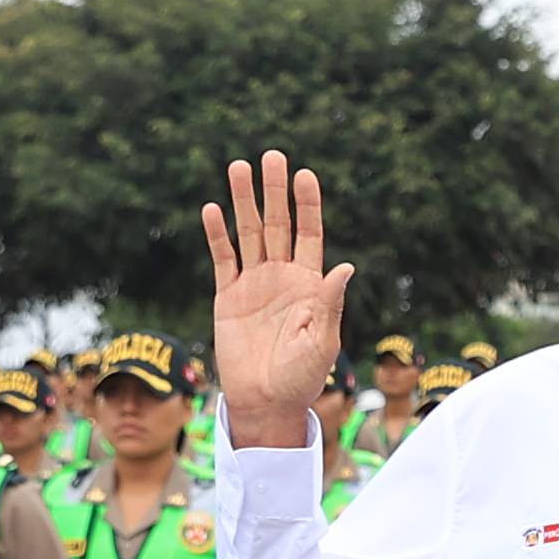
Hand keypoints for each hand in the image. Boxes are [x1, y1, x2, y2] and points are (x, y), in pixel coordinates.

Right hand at [201, 150, 356, 451]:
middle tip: (272, 155)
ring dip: (244, 201)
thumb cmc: (302, 379)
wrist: (266, 403)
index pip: (309, 234)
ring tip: (238, 167)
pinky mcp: (228, 297)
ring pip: (248, 234)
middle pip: (277, 224)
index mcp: (310, 284)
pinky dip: (217, 235)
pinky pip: (223, 259)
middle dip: (274, 191)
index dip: (307, 205)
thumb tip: (346, 268)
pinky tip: (213, 209)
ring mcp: (254, 284)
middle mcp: (282, 277)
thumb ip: (330, 305)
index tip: (305, 175)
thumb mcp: (322, 343)